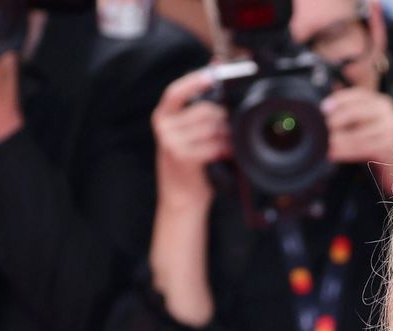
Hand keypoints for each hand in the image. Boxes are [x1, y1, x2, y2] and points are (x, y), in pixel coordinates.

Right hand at [151, 68, 230, 208]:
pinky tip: (225, 156)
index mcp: (163, 116)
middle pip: (205, 110)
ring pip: (212, 128)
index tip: (213, 73)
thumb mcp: (188, 133)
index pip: (176, 92)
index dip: (195, 81)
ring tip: (227, 147)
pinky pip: (213, 145)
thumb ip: (198, 108)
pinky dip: (224, 150)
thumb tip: (215, 70)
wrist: (181, 198)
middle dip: (223, 120)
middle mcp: (163, 126)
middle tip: (229, 134)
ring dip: (227, 137)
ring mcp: (171, 141)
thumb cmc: (190, 164)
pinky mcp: (182, 156)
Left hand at [322, 86, 392, 194]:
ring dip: (336, 140)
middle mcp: (387, 111)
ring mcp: (390, 127)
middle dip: (334, 123)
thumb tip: (327, 116)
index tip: (323, 108)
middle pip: (353, 112)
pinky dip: (345, 151)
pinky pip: (361, 147)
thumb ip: (355, 118)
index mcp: (381, 103)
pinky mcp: (389, 145)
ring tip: (323, 146)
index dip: (337, 100)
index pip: (356, 95)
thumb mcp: (373, 126)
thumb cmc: (388, 146)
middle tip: (320, 132)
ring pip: (355, 133)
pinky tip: (334, 154)